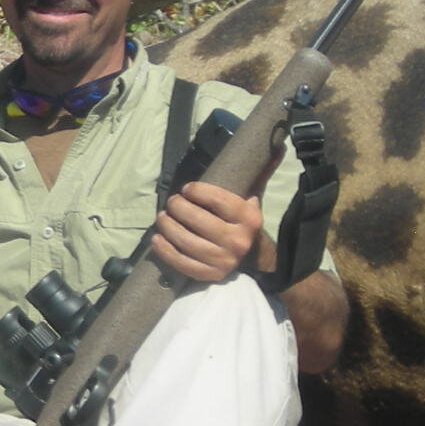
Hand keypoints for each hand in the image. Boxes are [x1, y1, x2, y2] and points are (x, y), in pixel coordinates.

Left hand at [149, 181, 263, 283]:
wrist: (254, 258)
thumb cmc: (241, 222)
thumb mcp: (249, 202)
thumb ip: (250, 180)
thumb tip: (267, 151)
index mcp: (248, 219)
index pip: (218, 200)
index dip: (197, 191)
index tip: (186, 189)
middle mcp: (237, 241)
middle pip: (199, 220)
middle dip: (179, 207)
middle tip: (172, 202)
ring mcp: (224, 260)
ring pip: (187, 241)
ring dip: (168, 226)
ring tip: (162, 217)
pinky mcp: (210, 275)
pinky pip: (182, 263)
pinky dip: (165, 251)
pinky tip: (156, 239)